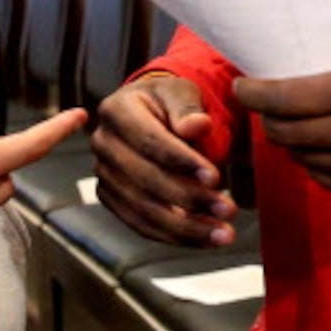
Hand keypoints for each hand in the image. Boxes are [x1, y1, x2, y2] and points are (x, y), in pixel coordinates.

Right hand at [93, 71, 236, 246]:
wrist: (152, 113)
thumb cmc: (169, 101)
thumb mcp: (181, 92)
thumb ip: (188, 107)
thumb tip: (197, 126)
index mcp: (117, 111)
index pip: (149, 142)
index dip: (183, 163)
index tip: (215, 178)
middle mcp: (103, 144)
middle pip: (145, 180)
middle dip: (189, 200)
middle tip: (227, 210)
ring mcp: (104, 174)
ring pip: (143, 210)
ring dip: (186, 227)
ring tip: (223, 233)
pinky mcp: (111, 198)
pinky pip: (141, 224)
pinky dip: (174, 236)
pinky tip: (204, 239)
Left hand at [232, 40, 330, 202]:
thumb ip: (327, 59)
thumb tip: (281, 61)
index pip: (286, 97)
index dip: (256, 93)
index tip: (244, 88)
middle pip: (286, 131)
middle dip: (270, 117)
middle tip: (269, 106)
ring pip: (300, 157)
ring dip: (292, 140)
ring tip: (299, 123)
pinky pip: (322, 177)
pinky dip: (316, 160)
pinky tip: (325, 144)